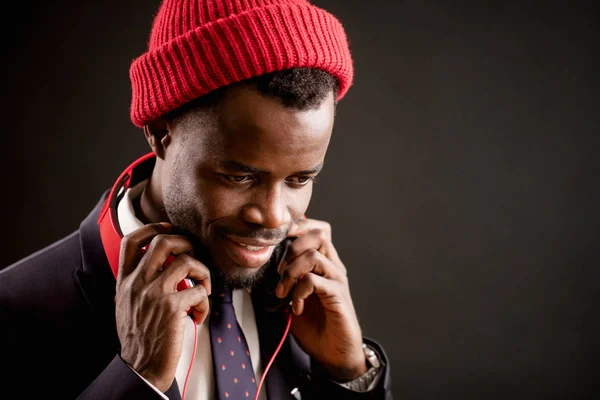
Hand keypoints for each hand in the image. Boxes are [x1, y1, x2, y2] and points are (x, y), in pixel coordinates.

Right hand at [115, 222, 211, 391]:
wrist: (141, 366)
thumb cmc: (139, 336)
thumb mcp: (127, 303)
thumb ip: (138, 281)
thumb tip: (164, 262)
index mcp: (125, 281)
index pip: (131, 241)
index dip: (153, 228)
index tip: (170, 231)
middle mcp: (137, 283)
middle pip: (163, 241)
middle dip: (186, 243)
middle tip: (194, 258)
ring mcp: (154, 293)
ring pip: (187, 261)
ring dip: (203, 273)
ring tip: (202, 289)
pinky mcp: (172, 307)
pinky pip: (199, 290)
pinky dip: (204, 302)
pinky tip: (198, 315)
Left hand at [276, 218, 367, 380]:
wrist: (335, 352)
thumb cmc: (315, 325)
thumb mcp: (292, 298)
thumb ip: (283, 281)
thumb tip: (258, 269)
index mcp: (325, 263)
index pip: (317, 230)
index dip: (298, 228)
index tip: (278, 241)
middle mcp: (334, 267)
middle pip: (319, 234)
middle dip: (292, 247)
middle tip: (278, 271)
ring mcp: (337, 280)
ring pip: (312, 256)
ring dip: (290, 273)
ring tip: (282, 292)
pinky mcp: (338, 296)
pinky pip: (314, 281)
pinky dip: (298, 291)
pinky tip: (295, 307)